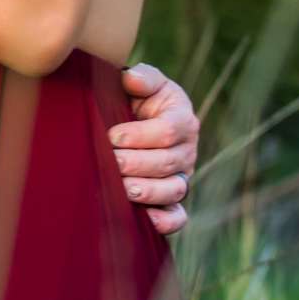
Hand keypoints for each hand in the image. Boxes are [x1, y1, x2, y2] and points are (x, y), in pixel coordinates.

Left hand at [111, 63, 198, 235]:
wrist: (131, 116)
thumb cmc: (136, 97)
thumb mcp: (143, 81)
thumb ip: (142, 78)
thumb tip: (132, 79)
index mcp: (182, 118)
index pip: (169, 130)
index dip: (141, 135)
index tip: (112, 136)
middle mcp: (186, 150)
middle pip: (169, 162)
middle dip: (138, 164)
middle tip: (112, 162)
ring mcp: (181, 175)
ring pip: (174, 189)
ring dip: (150, 192)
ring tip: (126, 190)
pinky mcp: (172, 197)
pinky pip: (178, 216)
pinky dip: (166, 221)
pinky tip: (146, 220)